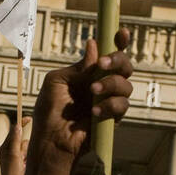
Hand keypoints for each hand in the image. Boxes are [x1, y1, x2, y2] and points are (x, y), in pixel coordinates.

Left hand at [0, 116, 28, 174]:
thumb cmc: (12, 173)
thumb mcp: (14, 154)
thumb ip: (15, 140)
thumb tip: (17, 126)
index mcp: (4, 147)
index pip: (13, 131)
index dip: (21, 124)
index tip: (29, 118)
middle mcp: (8, 150)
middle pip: (21, 140)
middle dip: (24, 146)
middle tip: (21, 157)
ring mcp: (14, 157)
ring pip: (25, 148)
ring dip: (26, 153)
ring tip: (23, 163)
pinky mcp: (19, 163)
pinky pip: (27, 156)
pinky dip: (27, 159)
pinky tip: (24, 167)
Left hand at [30, 28, 132, 161]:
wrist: (51, 141)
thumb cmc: (49, 112)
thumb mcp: (56, 82)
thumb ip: (77, 66)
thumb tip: (95, 45)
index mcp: (89, 73)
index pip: (108, 54)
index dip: (118, 42)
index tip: (121, 33)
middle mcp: (102, 84)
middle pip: (125, 65)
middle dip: (118, 60)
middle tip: (103, 64)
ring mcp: (109, 101)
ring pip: (126, 85)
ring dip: (111, 84)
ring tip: (92, 91)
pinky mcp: (113, 118)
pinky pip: (122, 105)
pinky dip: (110, 105)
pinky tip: (94, 110)